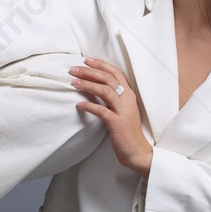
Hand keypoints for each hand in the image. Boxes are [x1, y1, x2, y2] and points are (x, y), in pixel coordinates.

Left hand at [71, 58, 152, 175]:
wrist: (137, 150)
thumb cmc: (127, 130)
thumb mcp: (122, 109)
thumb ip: (113, 97)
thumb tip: (94, 86)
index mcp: (129, 94)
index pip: (115, 72)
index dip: (101, 65)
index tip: (86, 60)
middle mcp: (127, 99)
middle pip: (107, 78)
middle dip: (89, 71)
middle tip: (74, 69)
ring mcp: (123, 111)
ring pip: (104, 90)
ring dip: (87, 84)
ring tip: (73, 82)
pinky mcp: (117, 123)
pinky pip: (101, 111)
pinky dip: (89, 106)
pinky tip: (79, 104)